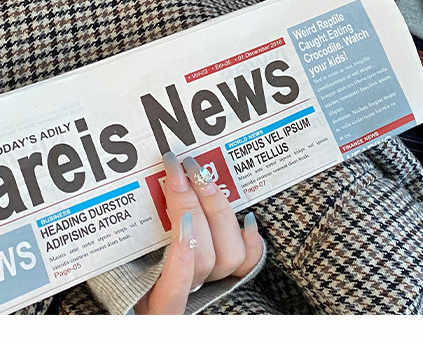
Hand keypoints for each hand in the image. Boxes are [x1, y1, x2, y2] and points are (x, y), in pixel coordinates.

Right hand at [133, 153, 262, 314]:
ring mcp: (213, 287)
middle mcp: (189, 298)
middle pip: (203, 259)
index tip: (181, 222)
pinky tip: (245, 216)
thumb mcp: (116, 274)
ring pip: (229, 256)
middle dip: (191, 208)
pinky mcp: (230, 276)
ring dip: (216, 210)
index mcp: (156, 306)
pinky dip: (250, 239)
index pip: (173, 293)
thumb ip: (120, 252)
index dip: (180, 262)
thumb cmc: (128, 280)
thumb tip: (122, 204)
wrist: (153, 303)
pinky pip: (247, 262)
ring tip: (201, 178)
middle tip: (179, 171)